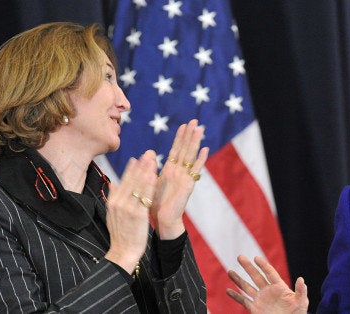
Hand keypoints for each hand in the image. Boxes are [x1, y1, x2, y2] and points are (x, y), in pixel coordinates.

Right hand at [104, 150, 157, 272]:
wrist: (123, 252)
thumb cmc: (121, 234)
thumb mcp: (113, 215)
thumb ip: (113, 198)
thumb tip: (113, 184)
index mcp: (113, 202)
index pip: (123, 181)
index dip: (132, 168)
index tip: (138, 157)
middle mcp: (118, 203)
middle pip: (131, 180)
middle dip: (141, 165)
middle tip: (149, 152)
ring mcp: (127, 208)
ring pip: (138, 186)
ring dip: (146, 171)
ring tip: (153, 159)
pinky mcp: (137, 215)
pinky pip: (144, 197)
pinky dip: (148, 186)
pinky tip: (154, 176)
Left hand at [151, 119, 208, 239]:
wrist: (162, 221)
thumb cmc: (155, 205)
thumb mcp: (149, 183)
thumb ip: (149, 169)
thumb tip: (144, 156)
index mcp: (170, 171)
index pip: (176, 150)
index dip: (179, 138)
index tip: (183, 125)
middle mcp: (179, 172)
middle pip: (185, 149)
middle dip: (189, 135)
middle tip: (195, 120)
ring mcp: (185, 178)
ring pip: (190, 156)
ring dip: (195, 142)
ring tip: (200, 129)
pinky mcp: (188, 185)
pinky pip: (195, 170)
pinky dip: (200, 160)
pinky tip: (205, 149)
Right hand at [226, 255, 308, 313]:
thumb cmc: (297, 313)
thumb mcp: (302, 302)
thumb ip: (301, 291)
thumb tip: (301, 279)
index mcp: (279, 287)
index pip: (269, 272)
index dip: (263, 265)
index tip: (256, 258)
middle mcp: (268, 291)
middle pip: (256, 276)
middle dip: (248, 267)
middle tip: (240, 256)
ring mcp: (260, 299)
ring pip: (247, 287)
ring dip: (238, 279)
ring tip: (230, 271)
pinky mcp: (255, 309)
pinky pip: (244, 301)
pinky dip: (236, 296)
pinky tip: (228, 290)